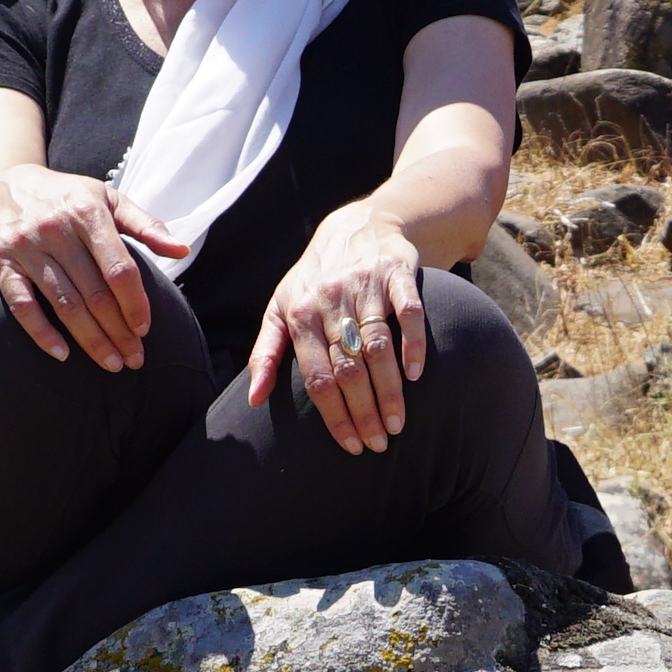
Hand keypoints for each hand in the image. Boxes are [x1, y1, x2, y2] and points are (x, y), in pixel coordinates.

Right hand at [0, 165, 188, 368]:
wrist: (4, 186)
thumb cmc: (67, 198)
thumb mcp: (107, 199)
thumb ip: (146, 225)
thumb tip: (182, 250)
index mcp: (88, 212)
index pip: (119, 268)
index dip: (135, 303)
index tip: (145, 329)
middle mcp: (56, 229)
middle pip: (94, 293)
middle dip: (118, 331)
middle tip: (134, 359)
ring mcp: (27, 247)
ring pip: (64, 304)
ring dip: (90, 340)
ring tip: (111, 363)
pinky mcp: (2, 263)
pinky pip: (22, 305)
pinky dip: (42, 332)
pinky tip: (63, 354)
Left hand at [246, 206, 430, 451]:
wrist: (357, 225)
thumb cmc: (315, 278)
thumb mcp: (281, 308)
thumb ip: (265, 353)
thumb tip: (254, 401)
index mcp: (299, 314)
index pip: (317, 377)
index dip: (334, 416)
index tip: (350, 446)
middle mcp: (330, 300)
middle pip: (348, 368)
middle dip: (363, 412)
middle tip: (379, 444)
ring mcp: (364, 286)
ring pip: (377, 346)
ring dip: (389, 390)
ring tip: (397, 424)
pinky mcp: (397, 272)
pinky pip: (407, 312)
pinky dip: (413, 344)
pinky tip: (416, 375)